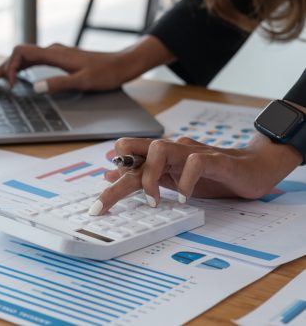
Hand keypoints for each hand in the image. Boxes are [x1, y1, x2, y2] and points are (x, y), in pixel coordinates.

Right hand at [0, 36, 175, 93]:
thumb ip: (59, 84)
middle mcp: (52, 51)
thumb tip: (33, 87)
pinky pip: (31, 61)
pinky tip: (16, 78)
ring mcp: (55, 54)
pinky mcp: (58, 59)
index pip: (21, 54)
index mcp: (55, 54)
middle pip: (17, 56)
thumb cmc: (106, 73)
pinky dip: (19, 69)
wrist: (122, 64)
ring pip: (23, 58)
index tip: (9, 86)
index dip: (9, 68)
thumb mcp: (84, 81)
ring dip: (6, 69)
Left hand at [90, 134, 302, 215]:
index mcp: (162, 156)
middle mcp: (173, 150)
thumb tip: (112, 176)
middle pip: (137, 153)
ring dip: (150, 176)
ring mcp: (192, 152)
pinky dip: (186, 181)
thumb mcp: (173, 178)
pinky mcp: (215, 160)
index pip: (130, 154)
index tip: (103, 188)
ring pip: (160, 149)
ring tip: (153, 202)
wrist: (253, 167)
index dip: (115, 168)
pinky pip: (195, 162)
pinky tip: (184, 198)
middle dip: (118, 182)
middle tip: (101, 206)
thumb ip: (146, 175)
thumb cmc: (211, 174)